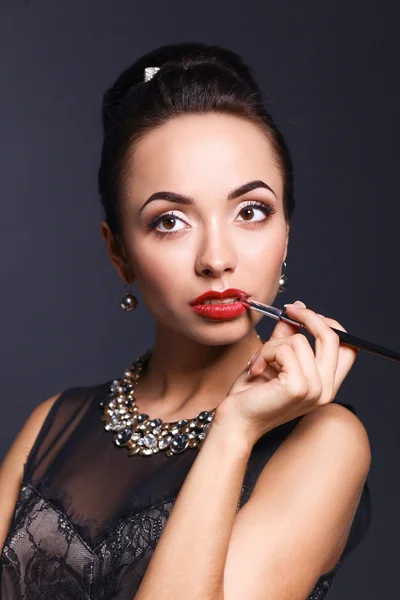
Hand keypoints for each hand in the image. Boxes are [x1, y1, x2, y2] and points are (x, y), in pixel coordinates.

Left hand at [215, 301, 359, 445]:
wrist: (235, 422)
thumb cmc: (251, 395)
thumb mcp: (274, 359)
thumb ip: (288, 336)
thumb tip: (298, 307)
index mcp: (326, 385)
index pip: (349, 348)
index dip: (331, 326)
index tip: (306, 314)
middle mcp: (326, 390)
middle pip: (333, 338)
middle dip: (309, 317)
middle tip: (288, 310)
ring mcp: (315, 390)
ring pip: (300, 341)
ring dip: (273, 345)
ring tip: (260, 361)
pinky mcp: (298, 387)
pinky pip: (284, 350)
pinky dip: (265, 352)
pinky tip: (256, 368)